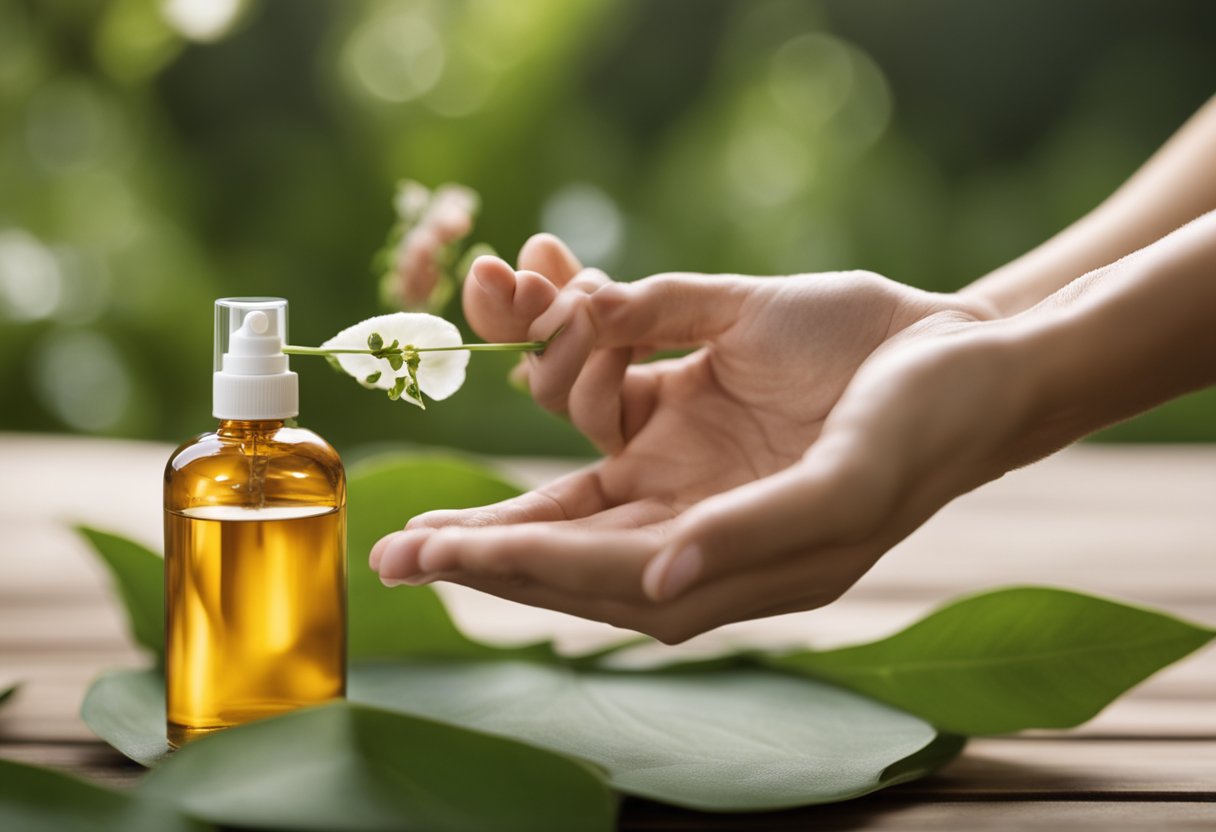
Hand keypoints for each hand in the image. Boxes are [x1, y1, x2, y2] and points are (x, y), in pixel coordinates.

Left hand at [371, 234, 1003, 641]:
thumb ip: (754, 535)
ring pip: (573, 426)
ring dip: (534, 361)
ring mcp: (684, 443)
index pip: (590, 570)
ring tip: (500, 285)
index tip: (426, 556)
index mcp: (718, 555)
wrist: (970, 354)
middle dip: (478, 536)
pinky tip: (547, 275)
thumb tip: (660, 583)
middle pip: (559, 530)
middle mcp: (685, 508)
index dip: (505, 566)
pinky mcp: (690, 375)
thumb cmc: (922, 429)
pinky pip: (609, 354)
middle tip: (398, 543)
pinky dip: (574, 317)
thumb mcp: (850, 485)